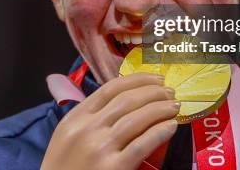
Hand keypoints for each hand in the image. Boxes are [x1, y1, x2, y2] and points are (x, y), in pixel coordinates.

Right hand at [41, 73, 178, 169]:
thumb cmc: (64, 168)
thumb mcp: (67, 136)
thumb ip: (89, 117)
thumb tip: (124, 100)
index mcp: (75, 117)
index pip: (110, 89)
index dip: (138, 80)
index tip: (155, 78)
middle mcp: (87, 129)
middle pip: (127, 100)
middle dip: (153, 92)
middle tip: (170, 91)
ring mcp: (100, 148)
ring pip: (137, 118)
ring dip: (161, 108)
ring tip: (174, 106)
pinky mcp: (114, 169)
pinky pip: (142, 144)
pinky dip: (160, 132)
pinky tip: (171, 126)